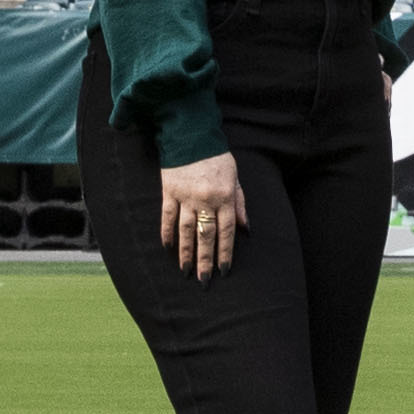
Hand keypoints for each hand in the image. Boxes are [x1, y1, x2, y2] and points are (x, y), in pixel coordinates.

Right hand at [156, 150, 247, 280]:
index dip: (225, 253)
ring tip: (185, 271)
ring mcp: (186, 196)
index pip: (226, 231)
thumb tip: (245, 229)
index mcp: (225, 196)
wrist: (191, 134)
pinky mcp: (169, 191)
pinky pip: (168, 216)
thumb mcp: (235, 177)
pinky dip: (167, 233)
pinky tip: (168, 248)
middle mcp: (206, 199)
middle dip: (205, 260)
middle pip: (206, 235)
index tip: (223, 271)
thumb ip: (240, 203)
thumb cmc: (216, 157)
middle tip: (204, 280)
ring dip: (186, 252)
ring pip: (187, 230)